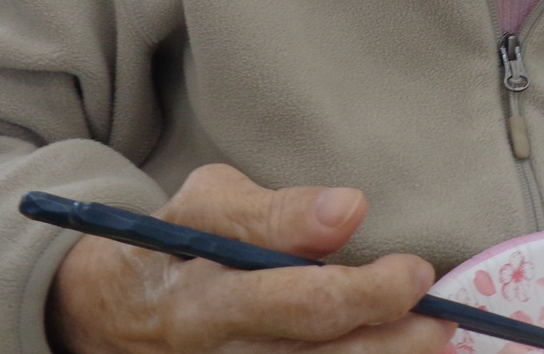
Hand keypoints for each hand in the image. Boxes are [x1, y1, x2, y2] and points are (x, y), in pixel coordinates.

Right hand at [45, 164, 454, 353]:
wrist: (101, 314)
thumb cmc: (168, 245)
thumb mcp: (204, 203)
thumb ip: (274, 211)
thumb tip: (350, 209)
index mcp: (203, 299)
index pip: (298, 302)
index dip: (366, 292)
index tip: (415, 271)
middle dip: (393, 340)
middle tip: (442, 317)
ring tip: (432, 341)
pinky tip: (387, 353)